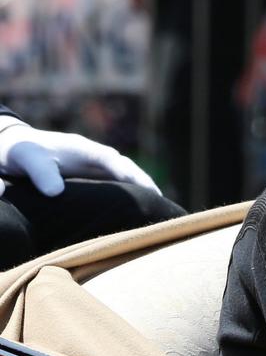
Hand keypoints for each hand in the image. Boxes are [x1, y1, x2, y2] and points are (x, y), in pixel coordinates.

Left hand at [0, 123, 159, 197]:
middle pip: (126, 167)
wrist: (11, 147)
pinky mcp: (87, 177)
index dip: (131, 174)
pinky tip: (130, 209)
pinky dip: (125, 194)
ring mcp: (92, 166)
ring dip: (138, 189)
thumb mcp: (26, 158)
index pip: (114, 161)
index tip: (146, 190)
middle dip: (144, 182)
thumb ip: (41, 172)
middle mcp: (93, 156)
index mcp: (83, 149)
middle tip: (161, 202)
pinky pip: (112, 184)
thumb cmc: (18, 151)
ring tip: (154, 209)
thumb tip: (56, 193)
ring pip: (122, 176)